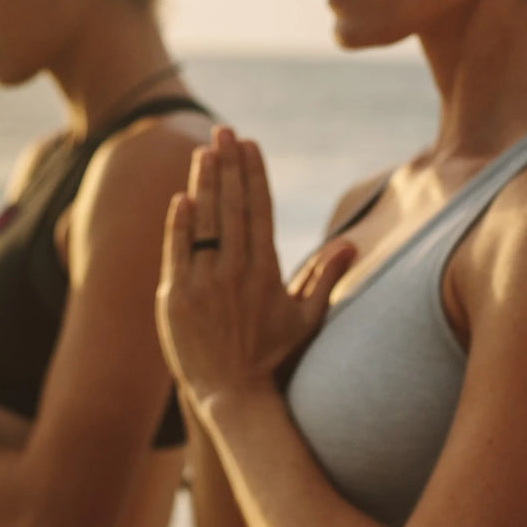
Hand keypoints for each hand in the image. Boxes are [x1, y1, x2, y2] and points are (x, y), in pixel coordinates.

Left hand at [156, 127, 356, 417]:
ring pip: (205, 222)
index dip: (254, 174)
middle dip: (228, 165)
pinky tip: (181, 197)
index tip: (250, 145)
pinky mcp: (177, 298)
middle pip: (232, 206)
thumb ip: (323, 277)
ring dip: (204, 183)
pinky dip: (179, 224)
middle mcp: (236, 271)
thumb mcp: (306, 318)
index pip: (260, 209)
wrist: (234, 395)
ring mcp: (205, 283)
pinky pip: (177, 252)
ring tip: (203, 151)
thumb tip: (350, 245)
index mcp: (266, 270)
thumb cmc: (272, 358)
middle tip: (224, 131)